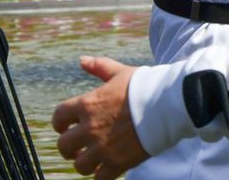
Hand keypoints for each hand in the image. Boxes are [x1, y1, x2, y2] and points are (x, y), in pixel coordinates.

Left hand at [51, 56, 147, 179]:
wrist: (170, 103)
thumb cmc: (146, 85)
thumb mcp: (121, 73)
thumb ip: (100, 67)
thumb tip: (82, 60)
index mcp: (88, 104)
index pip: (58, 117)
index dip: (60, 124)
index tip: (66, 127)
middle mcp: (90, 128)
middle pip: (64, 146)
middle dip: (69, 147)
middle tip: (78, 147)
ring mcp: (103, 147)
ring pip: (80, 165)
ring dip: (85, 162)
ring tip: (94, 159)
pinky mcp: (119, 162)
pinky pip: (100, 177)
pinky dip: (102, 174)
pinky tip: (109, 167)